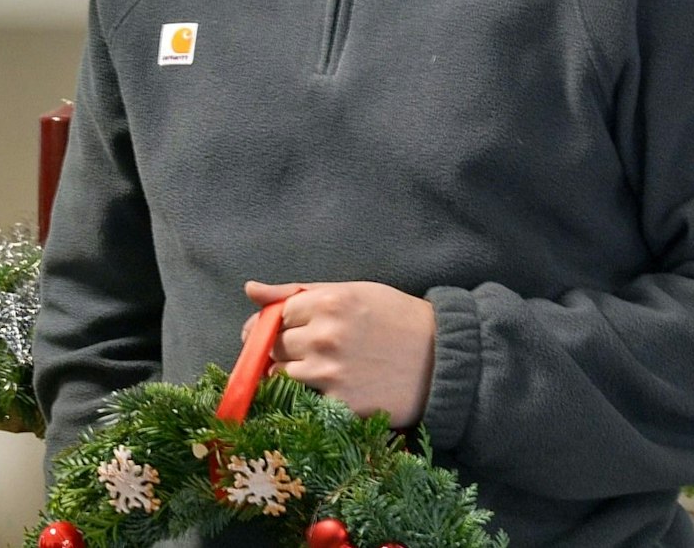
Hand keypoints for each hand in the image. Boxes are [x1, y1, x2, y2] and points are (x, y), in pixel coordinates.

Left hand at [244, 279, 435, 427]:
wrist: (443, 359)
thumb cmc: (396, 318)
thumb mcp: (351, 292)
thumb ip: (296, 292)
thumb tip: (250, 289)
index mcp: (327, 302)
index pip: (276, 315)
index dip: (275, 324)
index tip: (281, 330)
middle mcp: (324, 336)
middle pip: (274, 345)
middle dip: (281, 348)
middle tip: (306, 350)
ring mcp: (330, 372)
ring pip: (282, 373)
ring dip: (292, 372)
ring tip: (321, 367)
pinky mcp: (340, 403)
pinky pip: (304, 399)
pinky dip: (311, 394)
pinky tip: (333, 385)